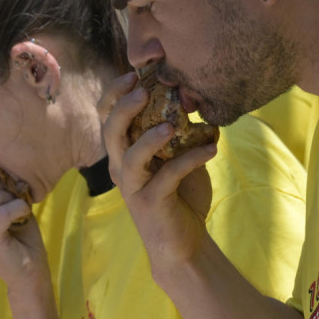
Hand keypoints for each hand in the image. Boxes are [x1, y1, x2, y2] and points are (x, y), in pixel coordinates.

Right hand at [99, 72, 216, 271]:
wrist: (184, 244)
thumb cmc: (180, 198)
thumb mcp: (178, 157)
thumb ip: (180, 131)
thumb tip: (196, 98)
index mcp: (125, 152)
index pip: (107, 117)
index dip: (114, 93)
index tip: (134, 74)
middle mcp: (122, 168)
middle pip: (110, 131)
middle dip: (124, 107)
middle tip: (144, 90)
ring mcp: (134, 187)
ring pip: (129, 157)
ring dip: (149, 137)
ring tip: (172, 125)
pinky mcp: (151, 204)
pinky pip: (168, 176)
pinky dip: (191, 159)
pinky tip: (212, 149)